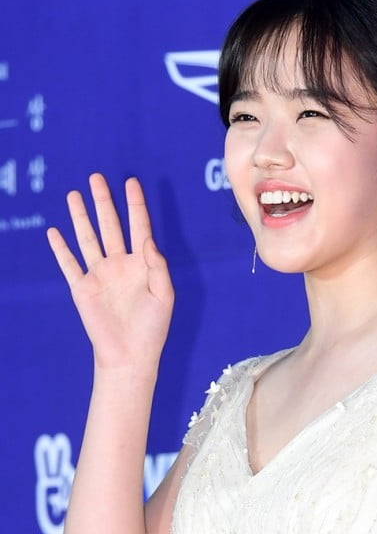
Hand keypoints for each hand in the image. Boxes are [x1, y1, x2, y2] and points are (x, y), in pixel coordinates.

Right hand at [47, 173, 173, 371]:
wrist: (130, 355)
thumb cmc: (152, 328)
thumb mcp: (164, 295)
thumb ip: (158, 266)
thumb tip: (148, 240)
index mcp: (142, 265)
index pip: (139, 227)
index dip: (135, 205)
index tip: (131, 182)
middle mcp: (120, 265)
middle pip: (110, 225)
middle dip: (104, 201)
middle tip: (97, 177)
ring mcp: (99, 275)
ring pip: (88, 238)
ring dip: (81, 217)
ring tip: (74, 194)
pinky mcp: (82, 288)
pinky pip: (69, 264)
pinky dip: (61, 248)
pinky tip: (54, 231)